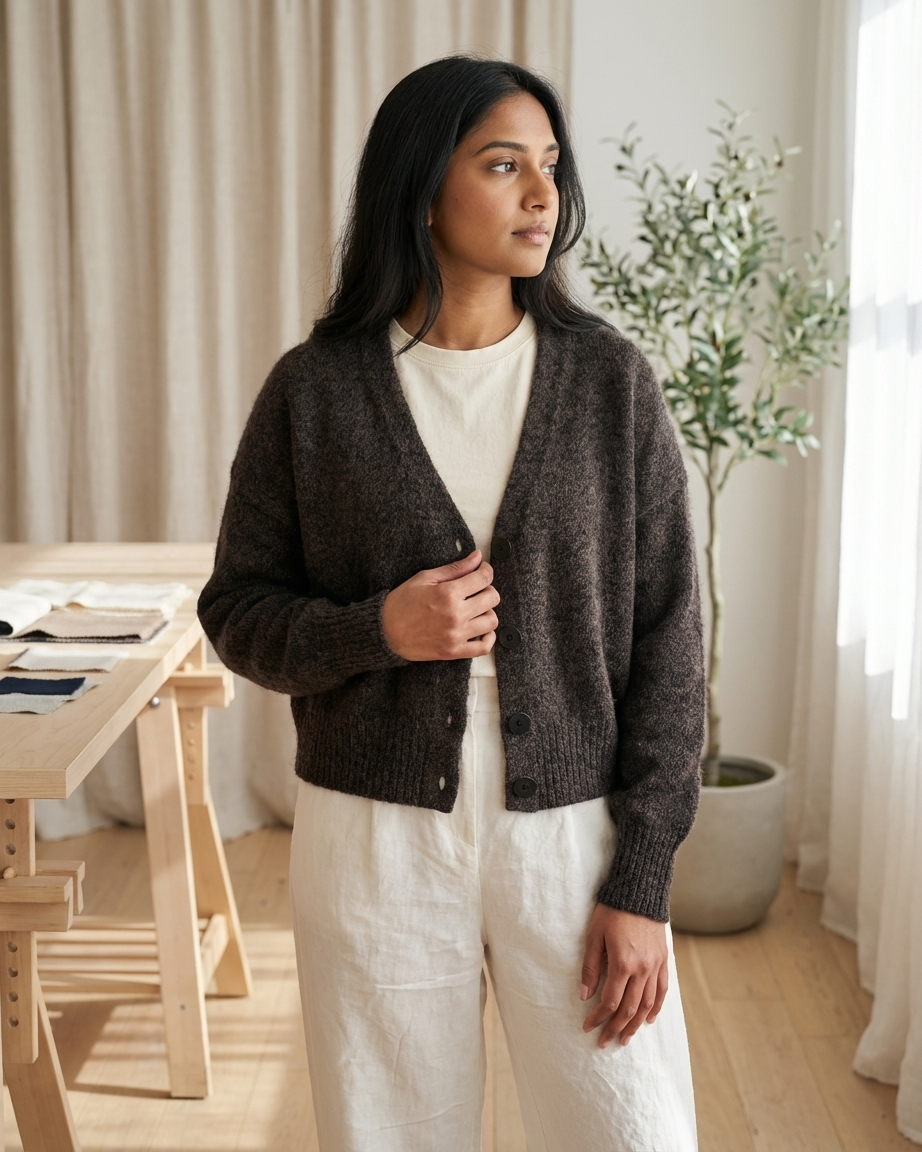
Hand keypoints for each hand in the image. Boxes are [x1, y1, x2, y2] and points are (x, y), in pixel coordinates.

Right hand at [381, 548, 499, 660]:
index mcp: (448, 593)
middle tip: (476, 589)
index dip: (486, 571)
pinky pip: (484, 647)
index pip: (484, 578)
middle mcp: (455, 614)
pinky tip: (481, 629)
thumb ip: (455, 568)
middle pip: (492, 598)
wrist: (385, 632)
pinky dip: (489, 638)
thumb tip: (477, 557)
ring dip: (487, 612)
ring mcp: (456, 635)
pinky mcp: (454, 651)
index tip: (482, 571)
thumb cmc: (402, 603)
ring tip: (475, 609)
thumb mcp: (425, 578)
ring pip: (491, 621)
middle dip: (487, 589)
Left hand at [580, 903, 668, 1047]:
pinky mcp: (663, 960)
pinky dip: (656, 1007)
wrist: (639, 891)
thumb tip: (585, 995)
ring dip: (636, 1024)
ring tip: (626, 1038)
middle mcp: (642, 969)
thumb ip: (590, 967)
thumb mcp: (594, 936)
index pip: (610, 1001)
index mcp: (622, 963)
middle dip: (616, 1027)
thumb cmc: (611, 911)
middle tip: (605, 1042)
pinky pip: (662, 990)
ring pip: (647, 1004)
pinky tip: (648, 1019)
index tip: (588, 1027)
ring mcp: (655, 966)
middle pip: (629, 1008)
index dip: (598, 1017)